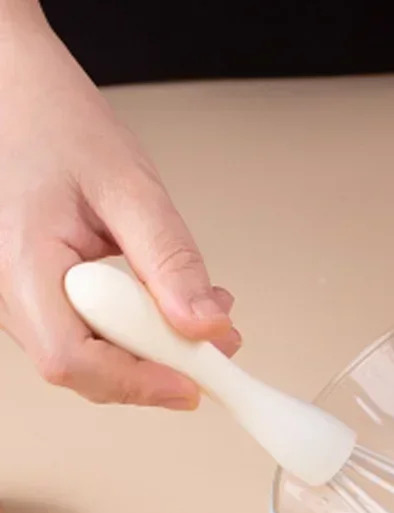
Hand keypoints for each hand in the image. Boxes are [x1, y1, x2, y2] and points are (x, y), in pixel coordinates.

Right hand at [0, 2, 240, 408]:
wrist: (12, 89)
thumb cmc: (54, 123)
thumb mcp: (129, 187)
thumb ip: (170, 260)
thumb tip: (205, 326)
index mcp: (20, 265)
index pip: (73, 359)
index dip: (138, 384)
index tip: (195, 385)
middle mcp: (11, 291)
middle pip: (86, 367)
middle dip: (157, 367)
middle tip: (215, 347)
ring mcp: (23, 294)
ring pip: (92, 353)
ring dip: (152, 347)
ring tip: (200, 316)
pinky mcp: (42, 291)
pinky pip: (90, 330)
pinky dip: (137, 327)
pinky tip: (167, 302)